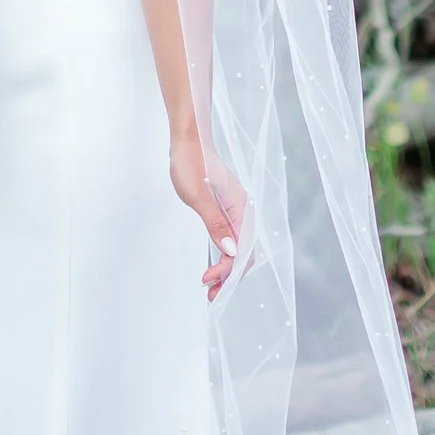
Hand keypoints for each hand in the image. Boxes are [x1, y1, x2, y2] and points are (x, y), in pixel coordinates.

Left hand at [170, 135, 247, 299]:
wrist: (189, 140)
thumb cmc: (190, 163)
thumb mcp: (198, 195)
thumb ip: (215, 223)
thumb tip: (230, 250)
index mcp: (242, 208)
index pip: (243, 249)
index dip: (228, 270)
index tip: (208, 281)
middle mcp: (244, 211)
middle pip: (245, 252)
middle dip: (231, 276)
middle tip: (211, 294)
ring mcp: (237, 210)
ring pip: (240, 247)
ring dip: (228, 269)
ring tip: (212, 287)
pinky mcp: (227, 209)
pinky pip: (233, 238)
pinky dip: (225, 256)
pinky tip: (215, 265)